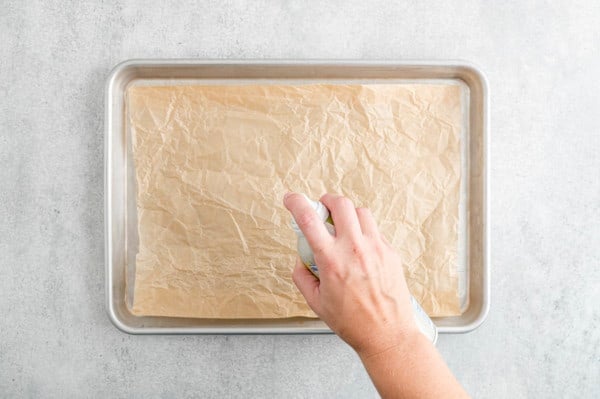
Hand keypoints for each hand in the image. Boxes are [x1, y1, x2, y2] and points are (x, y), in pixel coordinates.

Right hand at [284, 192, 419, 356]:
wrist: (388, 335)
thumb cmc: (355, 323)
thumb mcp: (316, 303)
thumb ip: (302, 277)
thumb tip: (300, 261)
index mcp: (332, 260)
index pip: (308, 219)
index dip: (296, 202)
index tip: (291, 199)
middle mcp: (355, 249)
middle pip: (341, 204)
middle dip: (327, 200)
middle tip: (323, 208)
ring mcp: (376, 248)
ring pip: (361, 212)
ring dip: (348, 214)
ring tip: (343, 227)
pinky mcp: (390, 252)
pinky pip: (375, 230)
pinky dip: (364, 231)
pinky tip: (359, 246)